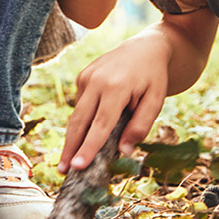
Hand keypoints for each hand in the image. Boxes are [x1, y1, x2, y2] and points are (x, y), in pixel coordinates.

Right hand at [59, 34, 170, 171]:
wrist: (145, 47)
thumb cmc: (153, 77)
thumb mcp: (155, 101)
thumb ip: (140, 126)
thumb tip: (123, 152)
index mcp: (116, 87)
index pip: (100, 125)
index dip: (88, 148)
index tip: (78, 166)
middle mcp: (96, 80)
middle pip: (79, 122)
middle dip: (70, 148)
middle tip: (62, 171)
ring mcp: (86, 77)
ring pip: (76, 115)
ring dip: (71, 139)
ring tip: (66, 162)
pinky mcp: (82, 77)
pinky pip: (81, 105)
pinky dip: (82, 122)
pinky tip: (86, 134)